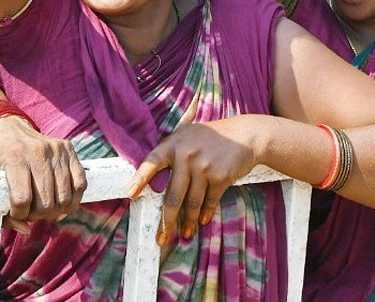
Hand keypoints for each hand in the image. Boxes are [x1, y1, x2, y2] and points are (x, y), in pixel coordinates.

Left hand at [0, 115, 86, 232]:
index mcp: (14, 158)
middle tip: (31, 211)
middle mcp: (37, 152)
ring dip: (54, 211)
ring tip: (44, 207)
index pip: (22, 199)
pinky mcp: (68, 149)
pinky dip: (73, 200)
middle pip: (45, 203)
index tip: (16, 211)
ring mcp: (55, 150)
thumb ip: (2, 210)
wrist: (10, 128)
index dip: (19, 214)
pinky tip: (61, 202)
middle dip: (37, 215)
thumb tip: (26, 231)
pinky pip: (81, 184)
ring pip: (64, 199)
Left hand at [127, 116, 260, 247]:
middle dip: (167, 221)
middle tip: (162, 238)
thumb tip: (153, 181)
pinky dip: (205, 214)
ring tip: (185, 234)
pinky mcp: (220, 176)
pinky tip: (202, 221)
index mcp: (173, 144)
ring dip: (188, 222)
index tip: (130, 194)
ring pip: (192, 203)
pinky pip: (209, 201)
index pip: (151, 162)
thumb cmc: (210, 137)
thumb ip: (171, 152)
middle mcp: (186, 155)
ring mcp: (204, 166)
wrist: (244, 135)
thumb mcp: (186, 136)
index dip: (140, 178)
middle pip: (173, 195)